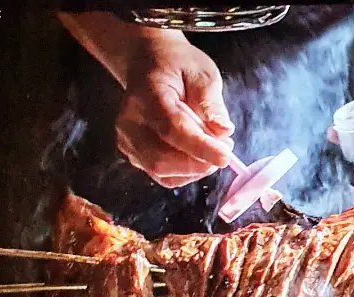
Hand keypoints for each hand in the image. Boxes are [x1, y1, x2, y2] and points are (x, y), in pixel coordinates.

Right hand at [116, 31, 234, 188]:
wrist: (147, 64)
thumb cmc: (177, 66)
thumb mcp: (202, 73)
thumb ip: (211, 103)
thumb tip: (224, 131)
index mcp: (146, 95)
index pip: (172, 128)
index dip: (200, 147)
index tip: (226, 156)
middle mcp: (130, 122)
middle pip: (162, 158)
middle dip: (199, 162)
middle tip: (226, 149)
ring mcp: (128, 141)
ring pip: (162, 172)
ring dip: (195, 169)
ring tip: (214, 148)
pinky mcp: (134, 154)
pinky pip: (163, 176)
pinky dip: (186, 173)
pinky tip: (199, 156)